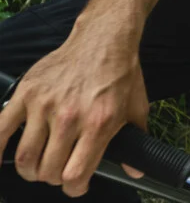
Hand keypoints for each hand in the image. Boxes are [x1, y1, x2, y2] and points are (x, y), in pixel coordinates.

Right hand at [0, 30, 148, 195]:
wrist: (104, 39)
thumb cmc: (120, 73)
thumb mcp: (137, 107)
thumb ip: (137, 138)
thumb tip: (135, 169)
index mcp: (99, 123)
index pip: (75, 175)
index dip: (74, 188)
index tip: (76, 186)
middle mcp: (70, 117)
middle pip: (48, 170)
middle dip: (53, 178)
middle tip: (58, 171)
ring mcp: (44, 105)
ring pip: (25, 157)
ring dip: (30, 169)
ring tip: (38, 165)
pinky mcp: (26, 94)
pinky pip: (0, 129)